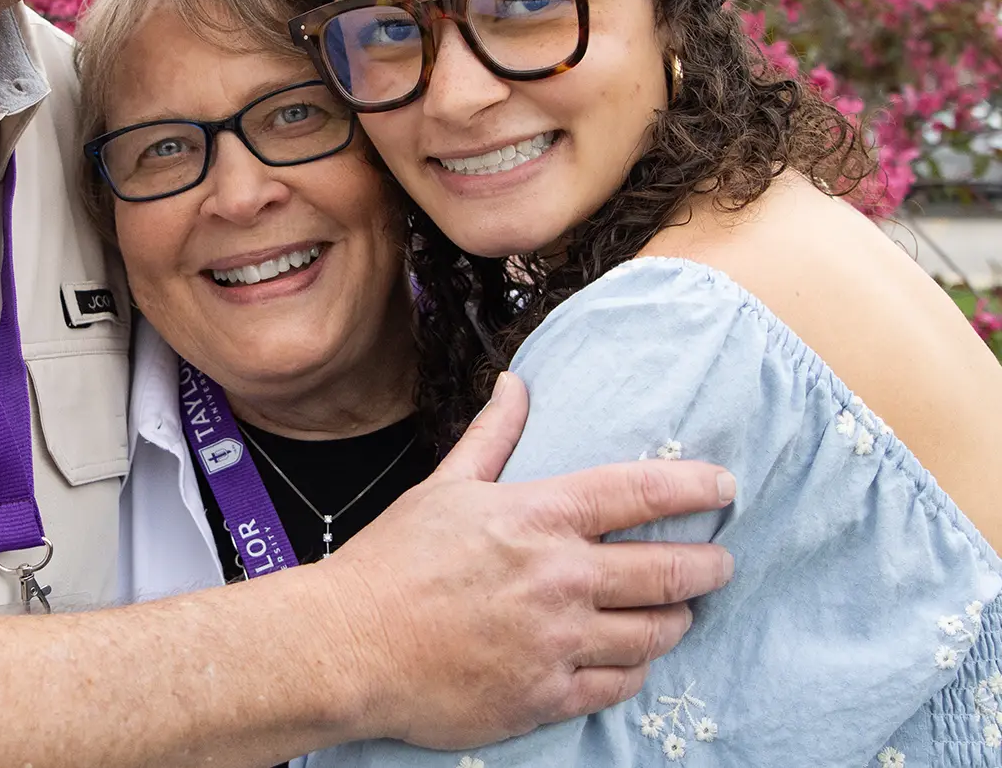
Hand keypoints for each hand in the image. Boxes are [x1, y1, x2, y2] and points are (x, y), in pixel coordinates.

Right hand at [318, 372, 735, 748]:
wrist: (350, 645)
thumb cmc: (392, 563)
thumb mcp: (444, 487)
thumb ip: (493, 436)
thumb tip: (516, 383)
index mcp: (537, 517)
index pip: (640, 493)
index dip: (696, 487)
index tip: (727, 487)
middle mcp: (559, 578)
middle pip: (668, 570)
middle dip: (709, 565)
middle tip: (720, 562)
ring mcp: (558, 641)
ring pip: (655, 633)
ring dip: (675, 619)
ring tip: (675, 612)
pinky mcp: (548, 694)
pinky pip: (621, 684)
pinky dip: (635, 668)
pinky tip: (629, 658)